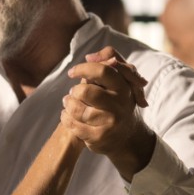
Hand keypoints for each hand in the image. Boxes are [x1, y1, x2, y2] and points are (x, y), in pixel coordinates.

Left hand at [61, 46, 155, 180]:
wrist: (128, 136)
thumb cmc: (118, 102)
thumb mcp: (120, 80)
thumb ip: (107, 61)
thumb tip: (89, 57)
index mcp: (124, 87)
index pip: (102, 70)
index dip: (83, 68)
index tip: (71, 72)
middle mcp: (119, 104)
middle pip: (85, 91)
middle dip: (74, 91)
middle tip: (73, 93)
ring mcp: (110, 122)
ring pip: (77, 109)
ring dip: (68, 104)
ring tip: (68, 103)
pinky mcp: (99, 137)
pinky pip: (74, 125)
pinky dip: (66, 118)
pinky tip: (67, 115)